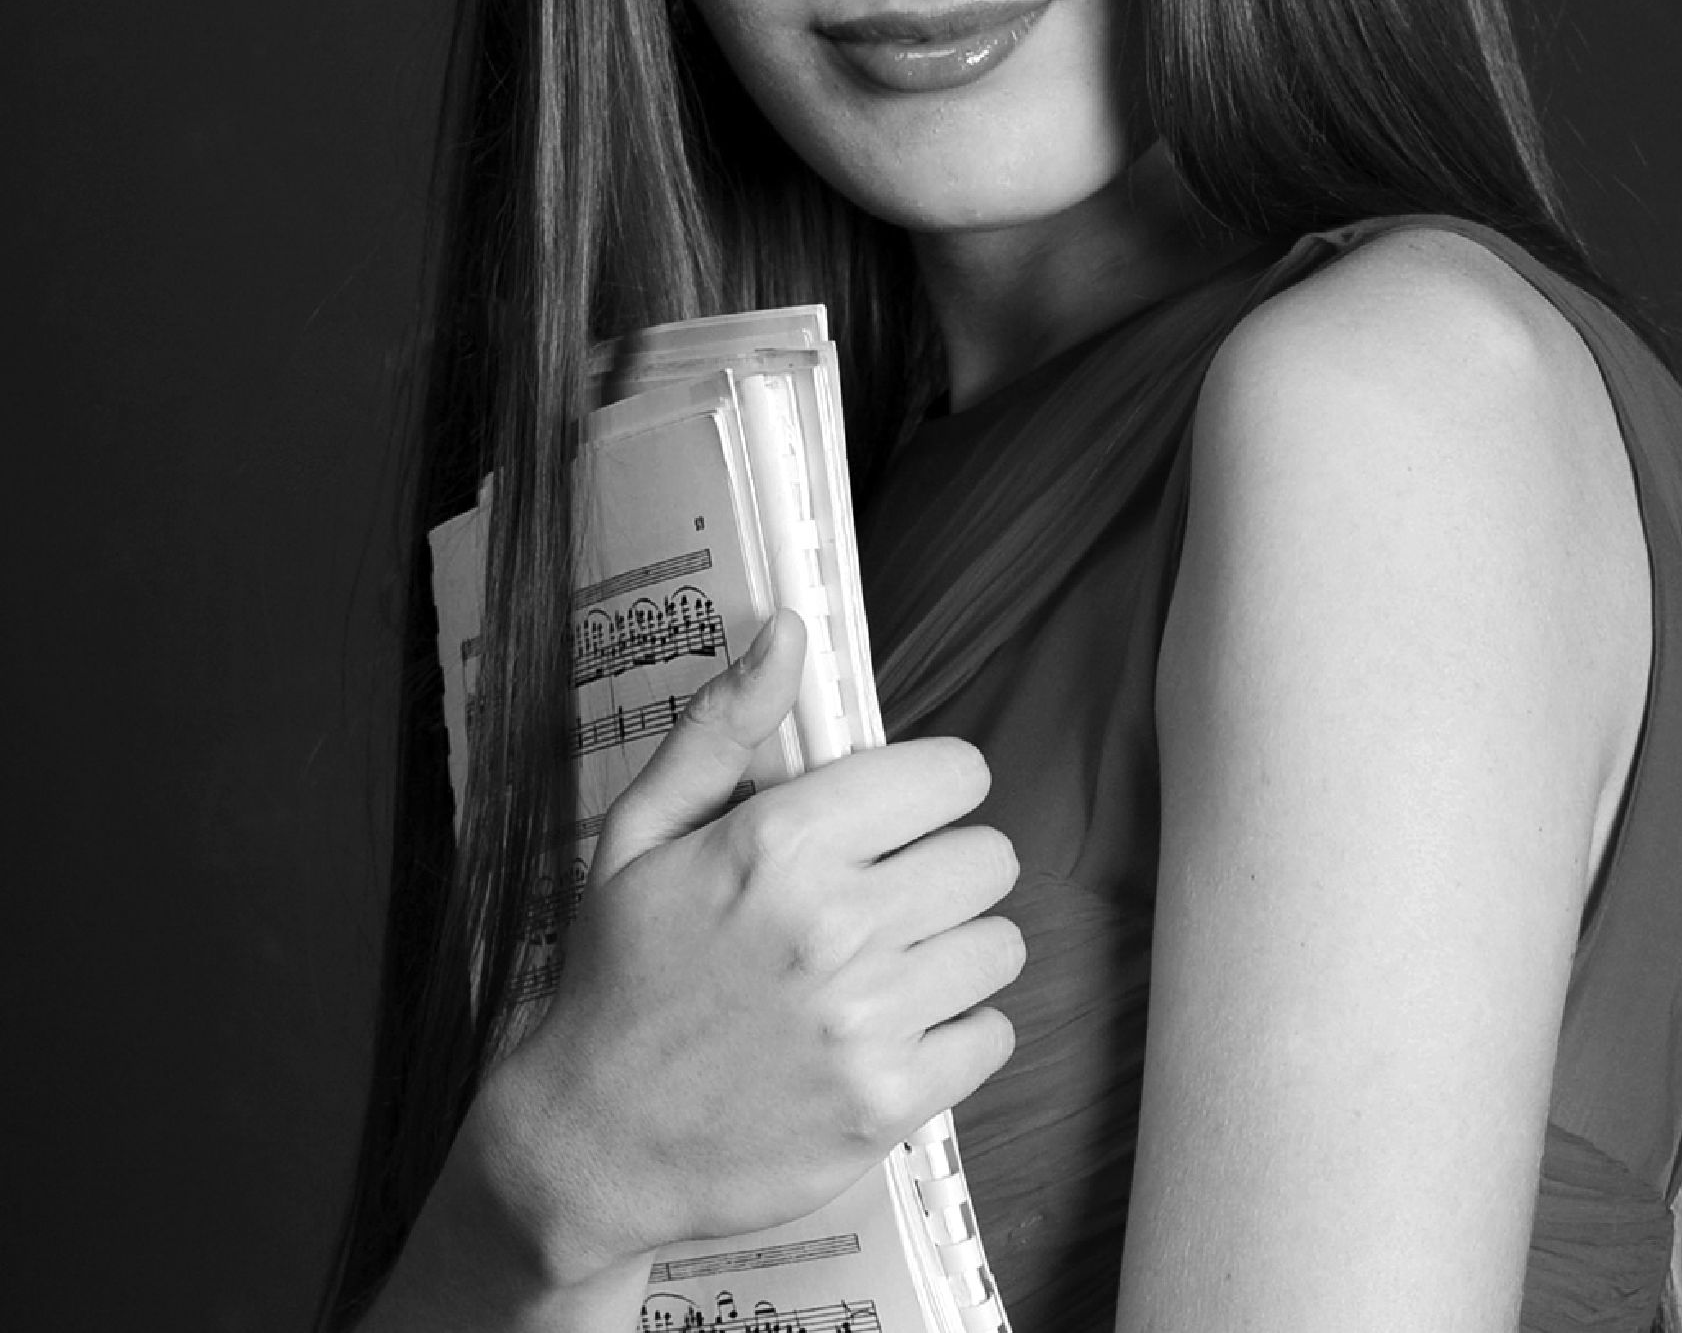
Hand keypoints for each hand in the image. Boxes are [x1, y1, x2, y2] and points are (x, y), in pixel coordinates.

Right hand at [461, 610, 1022, 1291]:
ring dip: (955, 949)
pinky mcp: (889, 1104)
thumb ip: (725, 725)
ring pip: (1000, 944)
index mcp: (784, 842)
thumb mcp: (644, 831)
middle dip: (945, 865)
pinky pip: (992, 1035)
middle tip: (888, 894)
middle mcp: (838, 925)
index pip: (952, 774)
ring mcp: (869, 1021)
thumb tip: (789, 629)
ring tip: (889, 964)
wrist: (591, 1142)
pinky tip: (892, 1030)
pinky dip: (956, 1033)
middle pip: (988, 857)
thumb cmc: (622, 975)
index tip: (899, 813)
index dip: (931, 788)